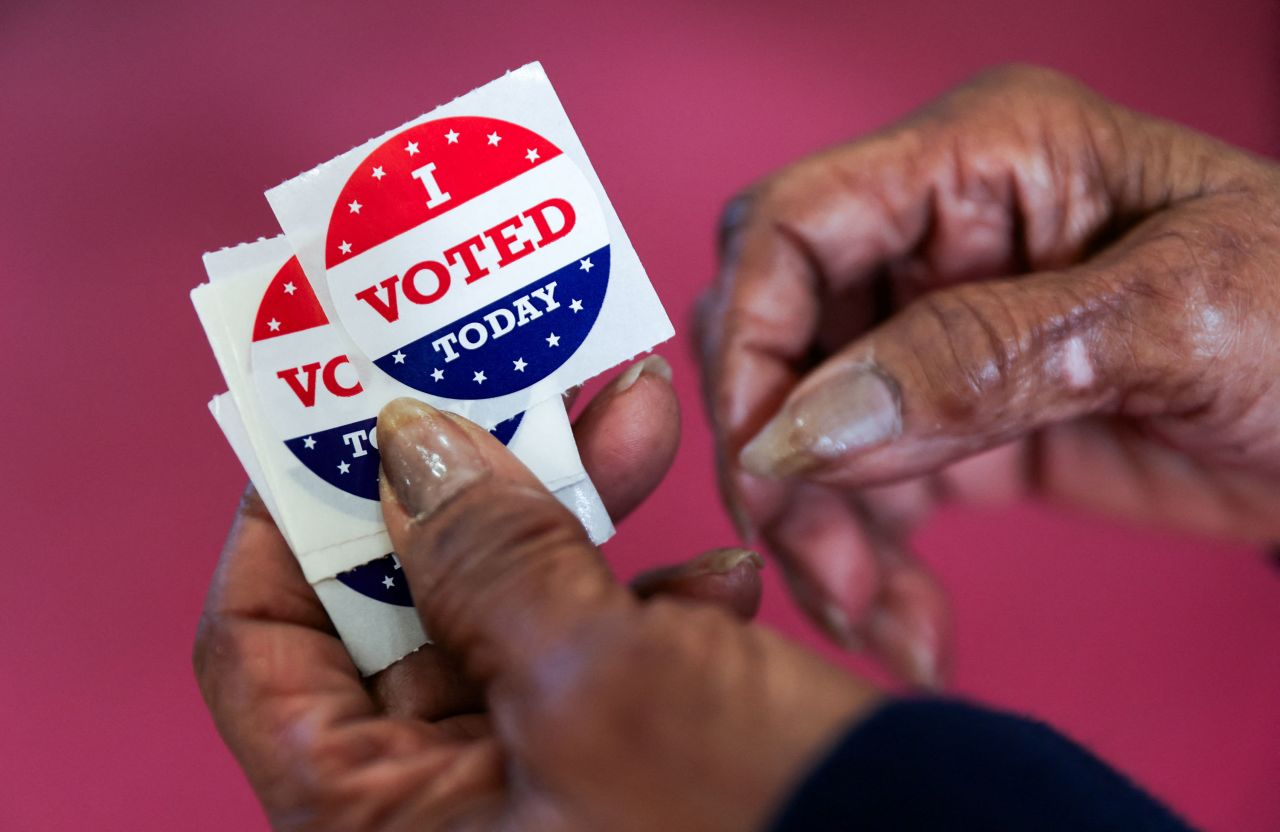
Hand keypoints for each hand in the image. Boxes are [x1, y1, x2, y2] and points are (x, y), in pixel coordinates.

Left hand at [195, 360, 878, 829]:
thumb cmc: (760, 827)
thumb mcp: (598, 677)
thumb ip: (485, 553)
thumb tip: (405, 444)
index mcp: (381, 826)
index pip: (260, 649)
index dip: (288, 520)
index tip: (342, 414)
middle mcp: (442, 817)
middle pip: (400, 612)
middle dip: (471, 483)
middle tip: (514, 380)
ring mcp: (533, 797)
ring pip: (511, 615)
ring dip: (576, 515)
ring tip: (640, 424)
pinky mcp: (620, 776)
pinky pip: (597, 658)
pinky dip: (649, 597)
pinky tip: (723, 569)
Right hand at [696, 64, 1279, 685]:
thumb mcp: (1174, 320)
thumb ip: (982, 358)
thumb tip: (805, 423)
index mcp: (985, 159)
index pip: (796, 226)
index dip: (751, 340)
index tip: (764, 461)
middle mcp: (944, 239)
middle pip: (783, 340)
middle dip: (783, 463)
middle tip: (825, 567)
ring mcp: (945, 334)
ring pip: (810, 433)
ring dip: (822, 534)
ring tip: (877, 621)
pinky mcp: (960, 424)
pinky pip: (867, 491)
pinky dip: (868, 563)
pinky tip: (905, 623)